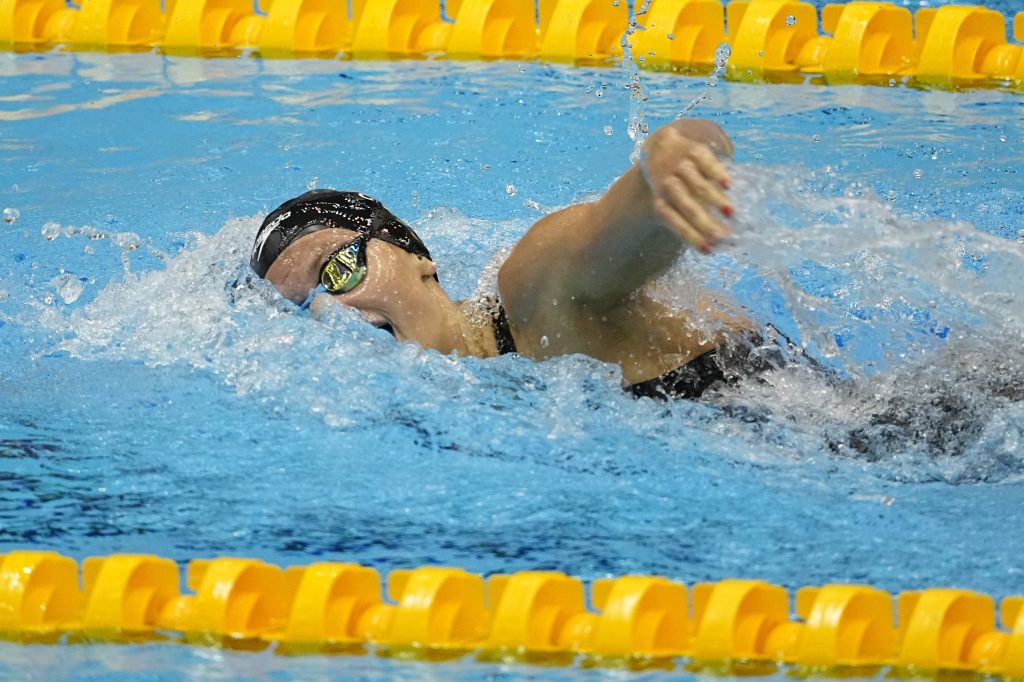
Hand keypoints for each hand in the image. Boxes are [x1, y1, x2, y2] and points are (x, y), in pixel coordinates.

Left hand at [638, 120, 733, 253]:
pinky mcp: (693, 150)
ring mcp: (681, 166)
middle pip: (687, 206)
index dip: (690, 235)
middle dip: (703, 222)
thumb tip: (723, 239)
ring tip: (731, 213)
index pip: (675, 221)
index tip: (708, 249)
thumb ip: (692, 217)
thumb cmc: (673, 183)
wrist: (660, 146)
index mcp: (661, 200)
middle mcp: (668, 184)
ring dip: (715, 200)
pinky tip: (728, 185)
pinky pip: (706, 163)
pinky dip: (717, 174)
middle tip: (721, 236)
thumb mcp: (672, 200)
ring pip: (698, 186)